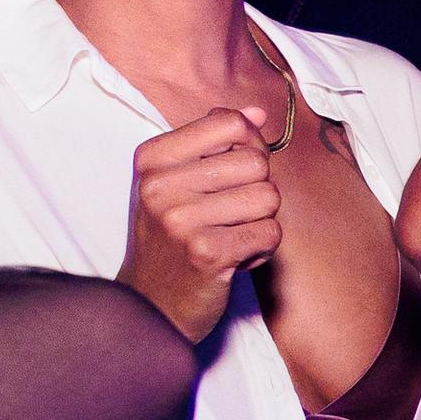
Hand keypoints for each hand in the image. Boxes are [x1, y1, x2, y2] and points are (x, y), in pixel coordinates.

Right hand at [117, 108, 282, 342]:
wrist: (150, 306)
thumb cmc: (169, 240)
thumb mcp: (175, 183)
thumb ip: (214, 143)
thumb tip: (257, 113)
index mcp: (152, 158)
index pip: (229, 122)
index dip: (248, 145)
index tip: (233, 172)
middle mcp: (161, 186)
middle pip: (256, 161)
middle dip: (257, 190)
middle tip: (230, 216)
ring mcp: (181, 220)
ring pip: (268, 197)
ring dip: (260, 222)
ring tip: (230, 236)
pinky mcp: (207, 253)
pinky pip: (270, 233)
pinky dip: (261, 249)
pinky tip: (233, 258)